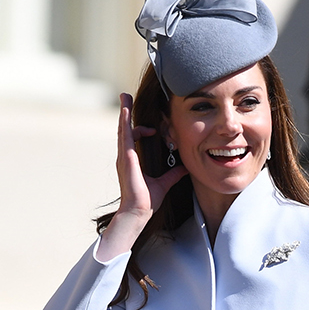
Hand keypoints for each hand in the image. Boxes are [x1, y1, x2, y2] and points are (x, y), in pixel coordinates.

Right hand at [98, 94, 187, 259]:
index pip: (135, 138)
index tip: (154, 130)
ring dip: (124, 111)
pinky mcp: (125, 158)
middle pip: (126, 129)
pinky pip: (124, 135)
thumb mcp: (164, 183)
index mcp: (133, 161)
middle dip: (126, 112)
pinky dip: (125, 122)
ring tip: (125, 96)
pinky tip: (126, 110)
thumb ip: (173, 174)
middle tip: (126, 97)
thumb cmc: (147, 201)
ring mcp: (124, 156)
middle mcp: (126, 156)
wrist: (138, 213)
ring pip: (123, 129)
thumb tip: (184, 168)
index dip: (142, 130)